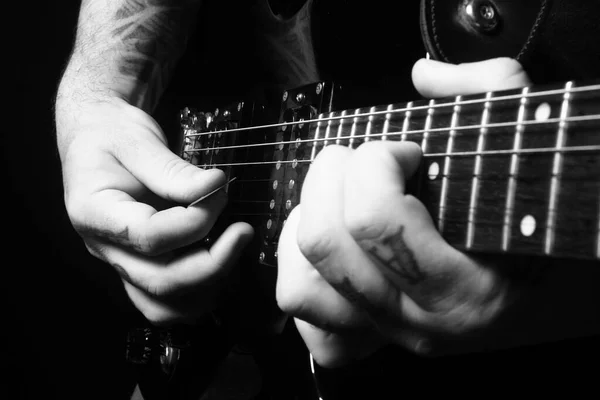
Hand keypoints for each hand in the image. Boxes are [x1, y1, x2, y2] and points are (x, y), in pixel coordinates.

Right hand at [56, 96, 253, 325]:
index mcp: (94, 212)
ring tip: (232, 248)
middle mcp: (104, 248)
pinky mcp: (140, 266)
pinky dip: (199, 290)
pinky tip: (220, 257)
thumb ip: (173, 170)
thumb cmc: (113, 134)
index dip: (194, 221)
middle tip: (243, 231)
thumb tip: (215, 188)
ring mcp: (122, 262)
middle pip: (160, 282)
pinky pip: (167, 300)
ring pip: (163, 306)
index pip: (149, 236)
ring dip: (206, 287)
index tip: (220, 190)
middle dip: (212, 263)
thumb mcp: (138, 139)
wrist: (96, 137)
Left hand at [276, 58, 531, 366]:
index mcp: (466, 287)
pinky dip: (300, 273)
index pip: (374, 220)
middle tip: (361, 161)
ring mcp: (385, 332)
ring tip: (338, 202)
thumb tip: (423, 75)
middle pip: (324, 243)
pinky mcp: (362, 339)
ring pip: (299, 286)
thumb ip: (487, 91)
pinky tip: (333, 245)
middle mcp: (419, 319)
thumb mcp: (527, 147)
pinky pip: (304, 315)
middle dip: (330, 178)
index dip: (376, 162)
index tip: (405, 151)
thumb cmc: (532, 220)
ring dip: (305, 227)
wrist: (543, 288)